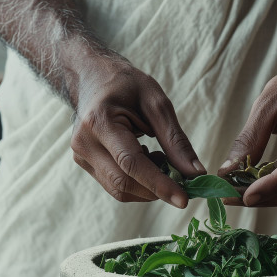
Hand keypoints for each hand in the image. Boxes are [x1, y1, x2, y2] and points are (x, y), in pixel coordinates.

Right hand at [70, 58, 205, 207]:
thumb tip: (195, 173)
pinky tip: (146, 159)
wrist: (91, 77)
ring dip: (148, 186)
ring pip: (118, 189)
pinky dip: (138, 181)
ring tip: (160, 159)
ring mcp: (81, 156)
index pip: (131, 163)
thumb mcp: (157, 103)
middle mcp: (84, 143)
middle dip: (157, 189)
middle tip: (182, 178)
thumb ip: (175, 140)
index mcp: (100, 121)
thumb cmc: (126, 84)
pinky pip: (114, 184)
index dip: (159, 185)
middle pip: (123, 183)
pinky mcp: (84, 163)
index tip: (184, 200)